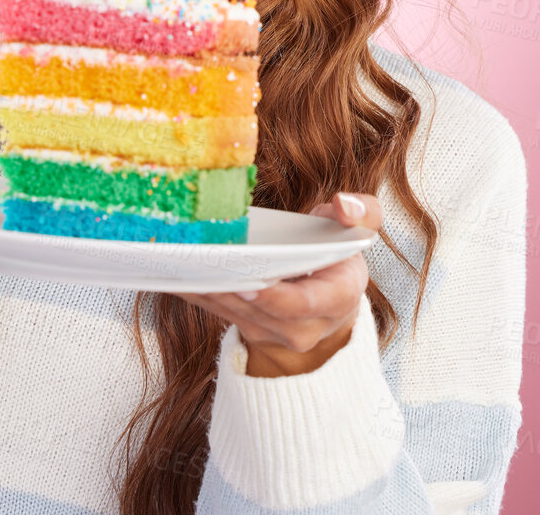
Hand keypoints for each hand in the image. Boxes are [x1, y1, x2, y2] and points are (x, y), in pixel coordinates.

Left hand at [173, 192, 379, 377]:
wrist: (329, 305)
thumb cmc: (339, 259)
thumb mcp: (359, 233)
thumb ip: (363, 213)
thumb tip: (343, 204)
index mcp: (337, 300)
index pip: (302, 304)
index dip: (273, 297)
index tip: (247, 283)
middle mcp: (305, 327)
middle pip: (260, 312)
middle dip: (229, 290)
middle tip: (201, 265)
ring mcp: (274, 335)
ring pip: (233, 314)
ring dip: (207, 290)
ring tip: (183, 263)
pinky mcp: (248, 330)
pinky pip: (218, 313)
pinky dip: (198, 292)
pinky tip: (176, 271)